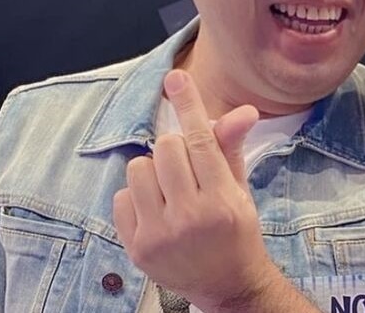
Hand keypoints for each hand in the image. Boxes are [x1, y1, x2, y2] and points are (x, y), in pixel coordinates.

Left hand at [113, 69, 276, 310]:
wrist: (228, 286)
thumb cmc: (237, 231)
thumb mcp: (241, 190)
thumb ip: (230, 148)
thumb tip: (243, 111)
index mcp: (222, 200)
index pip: (200, 141)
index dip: (189, 105)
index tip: (176, 78)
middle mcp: (191, 217)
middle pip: (166, 148)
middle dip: (174, 148)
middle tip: (186, 167)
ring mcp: (160, 235)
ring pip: (138, 169)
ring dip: (152, 170)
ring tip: (169, 188)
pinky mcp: (136, 248)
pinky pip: (121, 197)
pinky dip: (135, 196)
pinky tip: (155, 210)